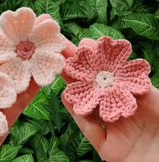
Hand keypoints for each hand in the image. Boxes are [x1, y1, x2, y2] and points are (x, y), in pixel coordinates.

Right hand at [62, 41, 158, 161]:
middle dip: (80, 70)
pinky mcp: (107, 148)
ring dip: (74, 87)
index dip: (98, 60)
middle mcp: (121, 112)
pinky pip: (89, 130)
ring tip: (62, 69)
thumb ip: (138, 81)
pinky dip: (77, 113)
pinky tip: (67, 96)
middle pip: (96, 88)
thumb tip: (118, 59)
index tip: (84, 44)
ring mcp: (113, 130)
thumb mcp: (157, 99)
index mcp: (134, 99)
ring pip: (89, 106)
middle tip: (64, 53)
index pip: (112, 76)